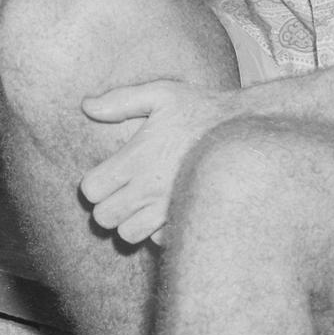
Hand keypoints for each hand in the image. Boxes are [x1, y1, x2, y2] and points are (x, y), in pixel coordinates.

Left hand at [75, 78, 231, 245]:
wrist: (246, 133)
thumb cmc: (202, 111)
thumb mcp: (161, 94)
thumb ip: (121, 100)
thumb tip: (87, 106)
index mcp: (138, 158)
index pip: (92, 189)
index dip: (94, 184)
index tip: (107, 175)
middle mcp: (150, 188)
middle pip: (104, 218)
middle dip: (106, 206)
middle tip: (120, 191)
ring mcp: (169, 208)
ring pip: (128, 235)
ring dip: (127, 222)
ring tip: (139, 203)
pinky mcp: (187, 219)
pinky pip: (158, 240)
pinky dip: (155, 231)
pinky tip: (162, 210)